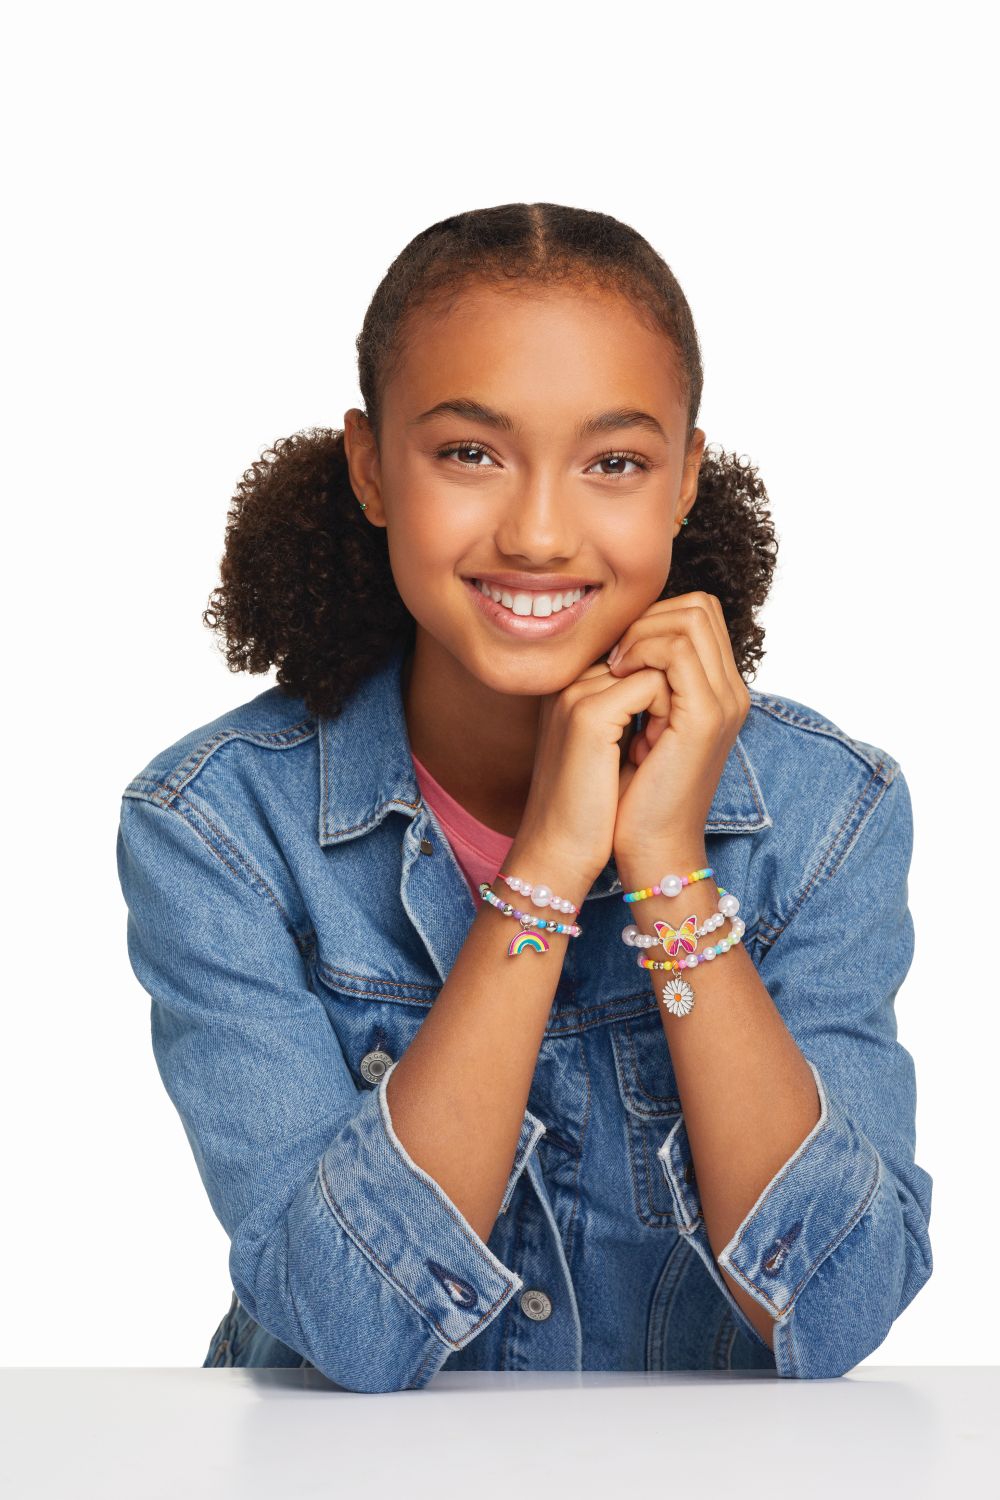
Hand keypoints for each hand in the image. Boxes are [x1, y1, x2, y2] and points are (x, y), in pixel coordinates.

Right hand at [515, 657, 676, 885]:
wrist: (558, 852)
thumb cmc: (591, 808)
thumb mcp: (612, 744)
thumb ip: (628, 703)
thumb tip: (672, 677)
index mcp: (573, 684)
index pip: (639, 646)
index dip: (665, 684)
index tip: (660, 730)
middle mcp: (570, 680)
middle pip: (649, 646)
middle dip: (673, 686)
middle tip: (664, 737)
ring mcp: (576, 693)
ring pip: (656, 660)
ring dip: (674, 701)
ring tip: (659, 745)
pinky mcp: (588, 715)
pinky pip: (654, 684)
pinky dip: (669, 715)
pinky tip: (654, 751)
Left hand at [608, 591, 750, 865]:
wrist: (648, 845)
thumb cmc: (634, 790)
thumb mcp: (639, 722)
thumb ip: (642, 681)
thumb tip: (617, 640)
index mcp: (718, 691)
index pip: (697, 613)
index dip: (653, 618)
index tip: (617, 653)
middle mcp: (730, 691)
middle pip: (699, 606)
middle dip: (648, 618)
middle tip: (615, 658)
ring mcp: (724, 702)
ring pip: (691, 618)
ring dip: (643, 633)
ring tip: (616, 669)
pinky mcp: (705, 717)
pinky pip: (677, 651)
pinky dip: (641, 652)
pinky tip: (618, 677)